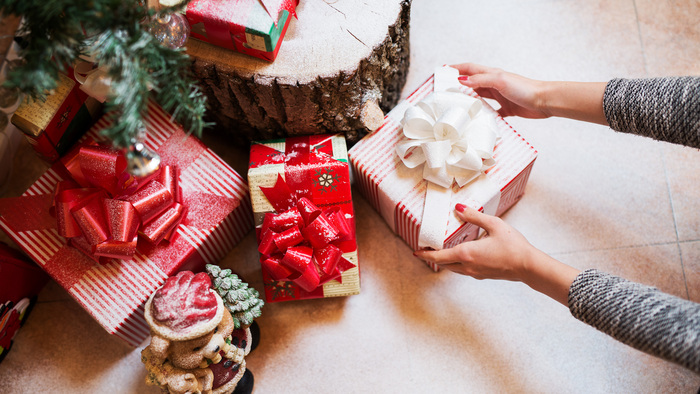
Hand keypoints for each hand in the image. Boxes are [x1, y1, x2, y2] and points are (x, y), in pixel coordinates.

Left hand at [414, 203, 535, 280]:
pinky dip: (456, 263)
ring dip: (444, 261)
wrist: (528, 266)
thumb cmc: (513, 246)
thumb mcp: (494, 225)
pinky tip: (460, 255)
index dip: (425, 254)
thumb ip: (474, 216)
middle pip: (443, 264)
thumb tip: (458, 207)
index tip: (416, 251)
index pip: (439, 256)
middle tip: (425, 249)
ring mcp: (475, 273)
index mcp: (466, 253)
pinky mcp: (482, 275)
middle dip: (432, 257)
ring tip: (440, 251)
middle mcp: (467, 266)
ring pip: (453, 269)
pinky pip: (463, 270)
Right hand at [451, 63, 549, 118]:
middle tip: (445, 91)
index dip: (456, 68)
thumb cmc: (524, 88)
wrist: (544, 101)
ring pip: (480, 97)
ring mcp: (500, 97)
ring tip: (457, 106)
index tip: (443, 71)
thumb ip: (480, 80)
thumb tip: (461, 80)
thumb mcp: (499, 81)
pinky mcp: (507, 109)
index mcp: (492, 74)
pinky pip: (492, 112)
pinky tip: (478, 120)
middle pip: (473, 83)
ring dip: (469, 100)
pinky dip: (484, 115)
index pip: (470, 69)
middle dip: (459, 85)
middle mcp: (494, 84)